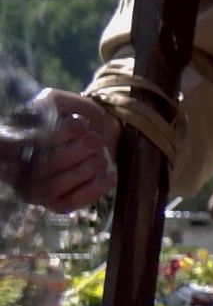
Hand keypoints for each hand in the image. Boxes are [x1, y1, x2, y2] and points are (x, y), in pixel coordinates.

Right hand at [9, 90, 114, 211]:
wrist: (93, 136)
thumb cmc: (70, 116)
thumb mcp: (59, 102)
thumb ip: (58, 106)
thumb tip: (71, 127)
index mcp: (6, 139)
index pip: (10, 145)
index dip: (48, 138)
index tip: (81, 125)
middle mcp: (12, 168)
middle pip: (34, 167)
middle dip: (73, 153)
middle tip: (95, 139)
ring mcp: (32, 189)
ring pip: (50, 186)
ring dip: (83, 170)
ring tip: (100, 155)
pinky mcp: (54, 204)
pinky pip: (68, 202)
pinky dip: (93, 189)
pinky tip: (109, 175)